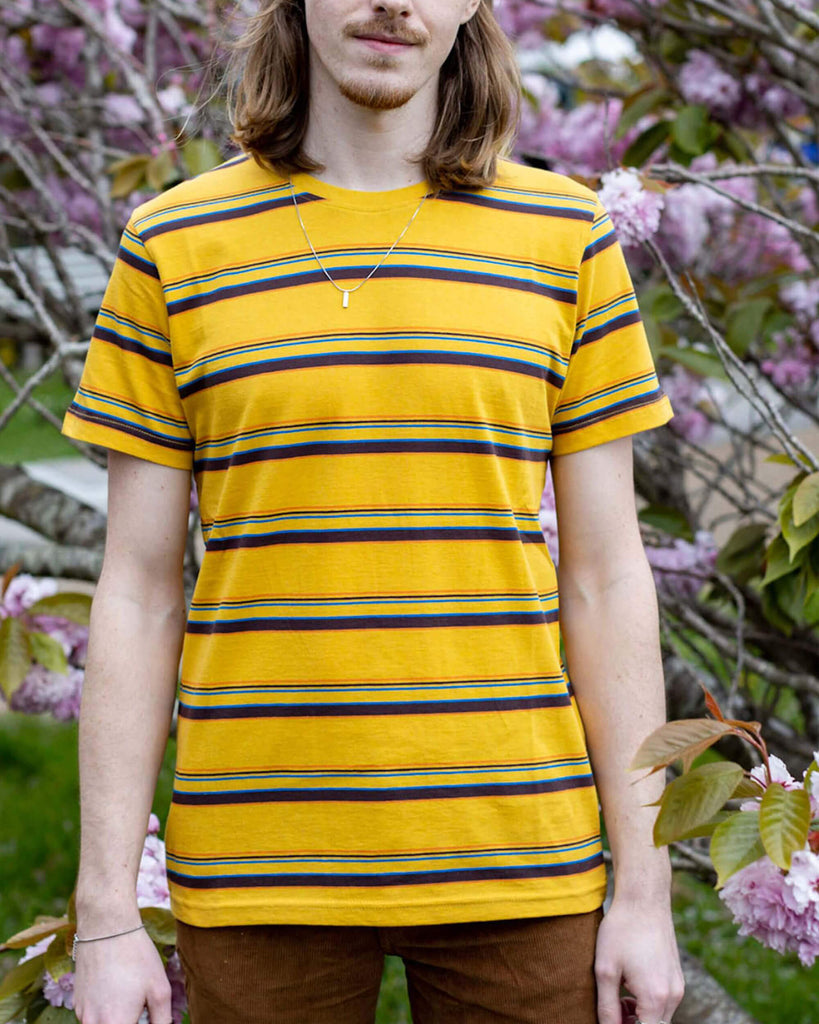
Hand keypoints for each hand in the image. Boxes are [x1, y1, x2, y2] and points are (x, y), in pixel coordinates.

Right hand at [73, 927, 171, 1023]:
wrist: (105, 928)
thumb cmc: (137, 957)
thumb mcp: (160, 989)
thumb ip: (162, 1020)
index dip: (139, 1023)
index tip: (144, 1014)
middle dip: (128, 1020)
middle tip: (139, 1006)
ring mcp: (82, 1014)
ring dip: (115, 1017)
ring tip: (128, 994)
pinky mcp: (76, 1003)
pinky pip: (92, 1017)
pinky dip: (104, 1010)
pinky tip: (114, 988)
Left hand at [594, 896, 683, 1023]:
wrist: (643, 900)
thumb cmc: (622, 930)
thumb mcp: (605, 970)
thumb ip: (607, 1007)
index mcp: (655, 998)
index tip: (611, 1018)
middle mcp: (673, 996)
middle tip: (612, 1008)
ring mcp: (678, 986)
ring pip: (659, 1017)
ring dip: (639, 1016)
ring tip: (618, 997)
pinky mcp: (677, 977)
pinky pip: (664, 1003)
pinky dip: (648, 1004)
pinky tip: (630, 987)